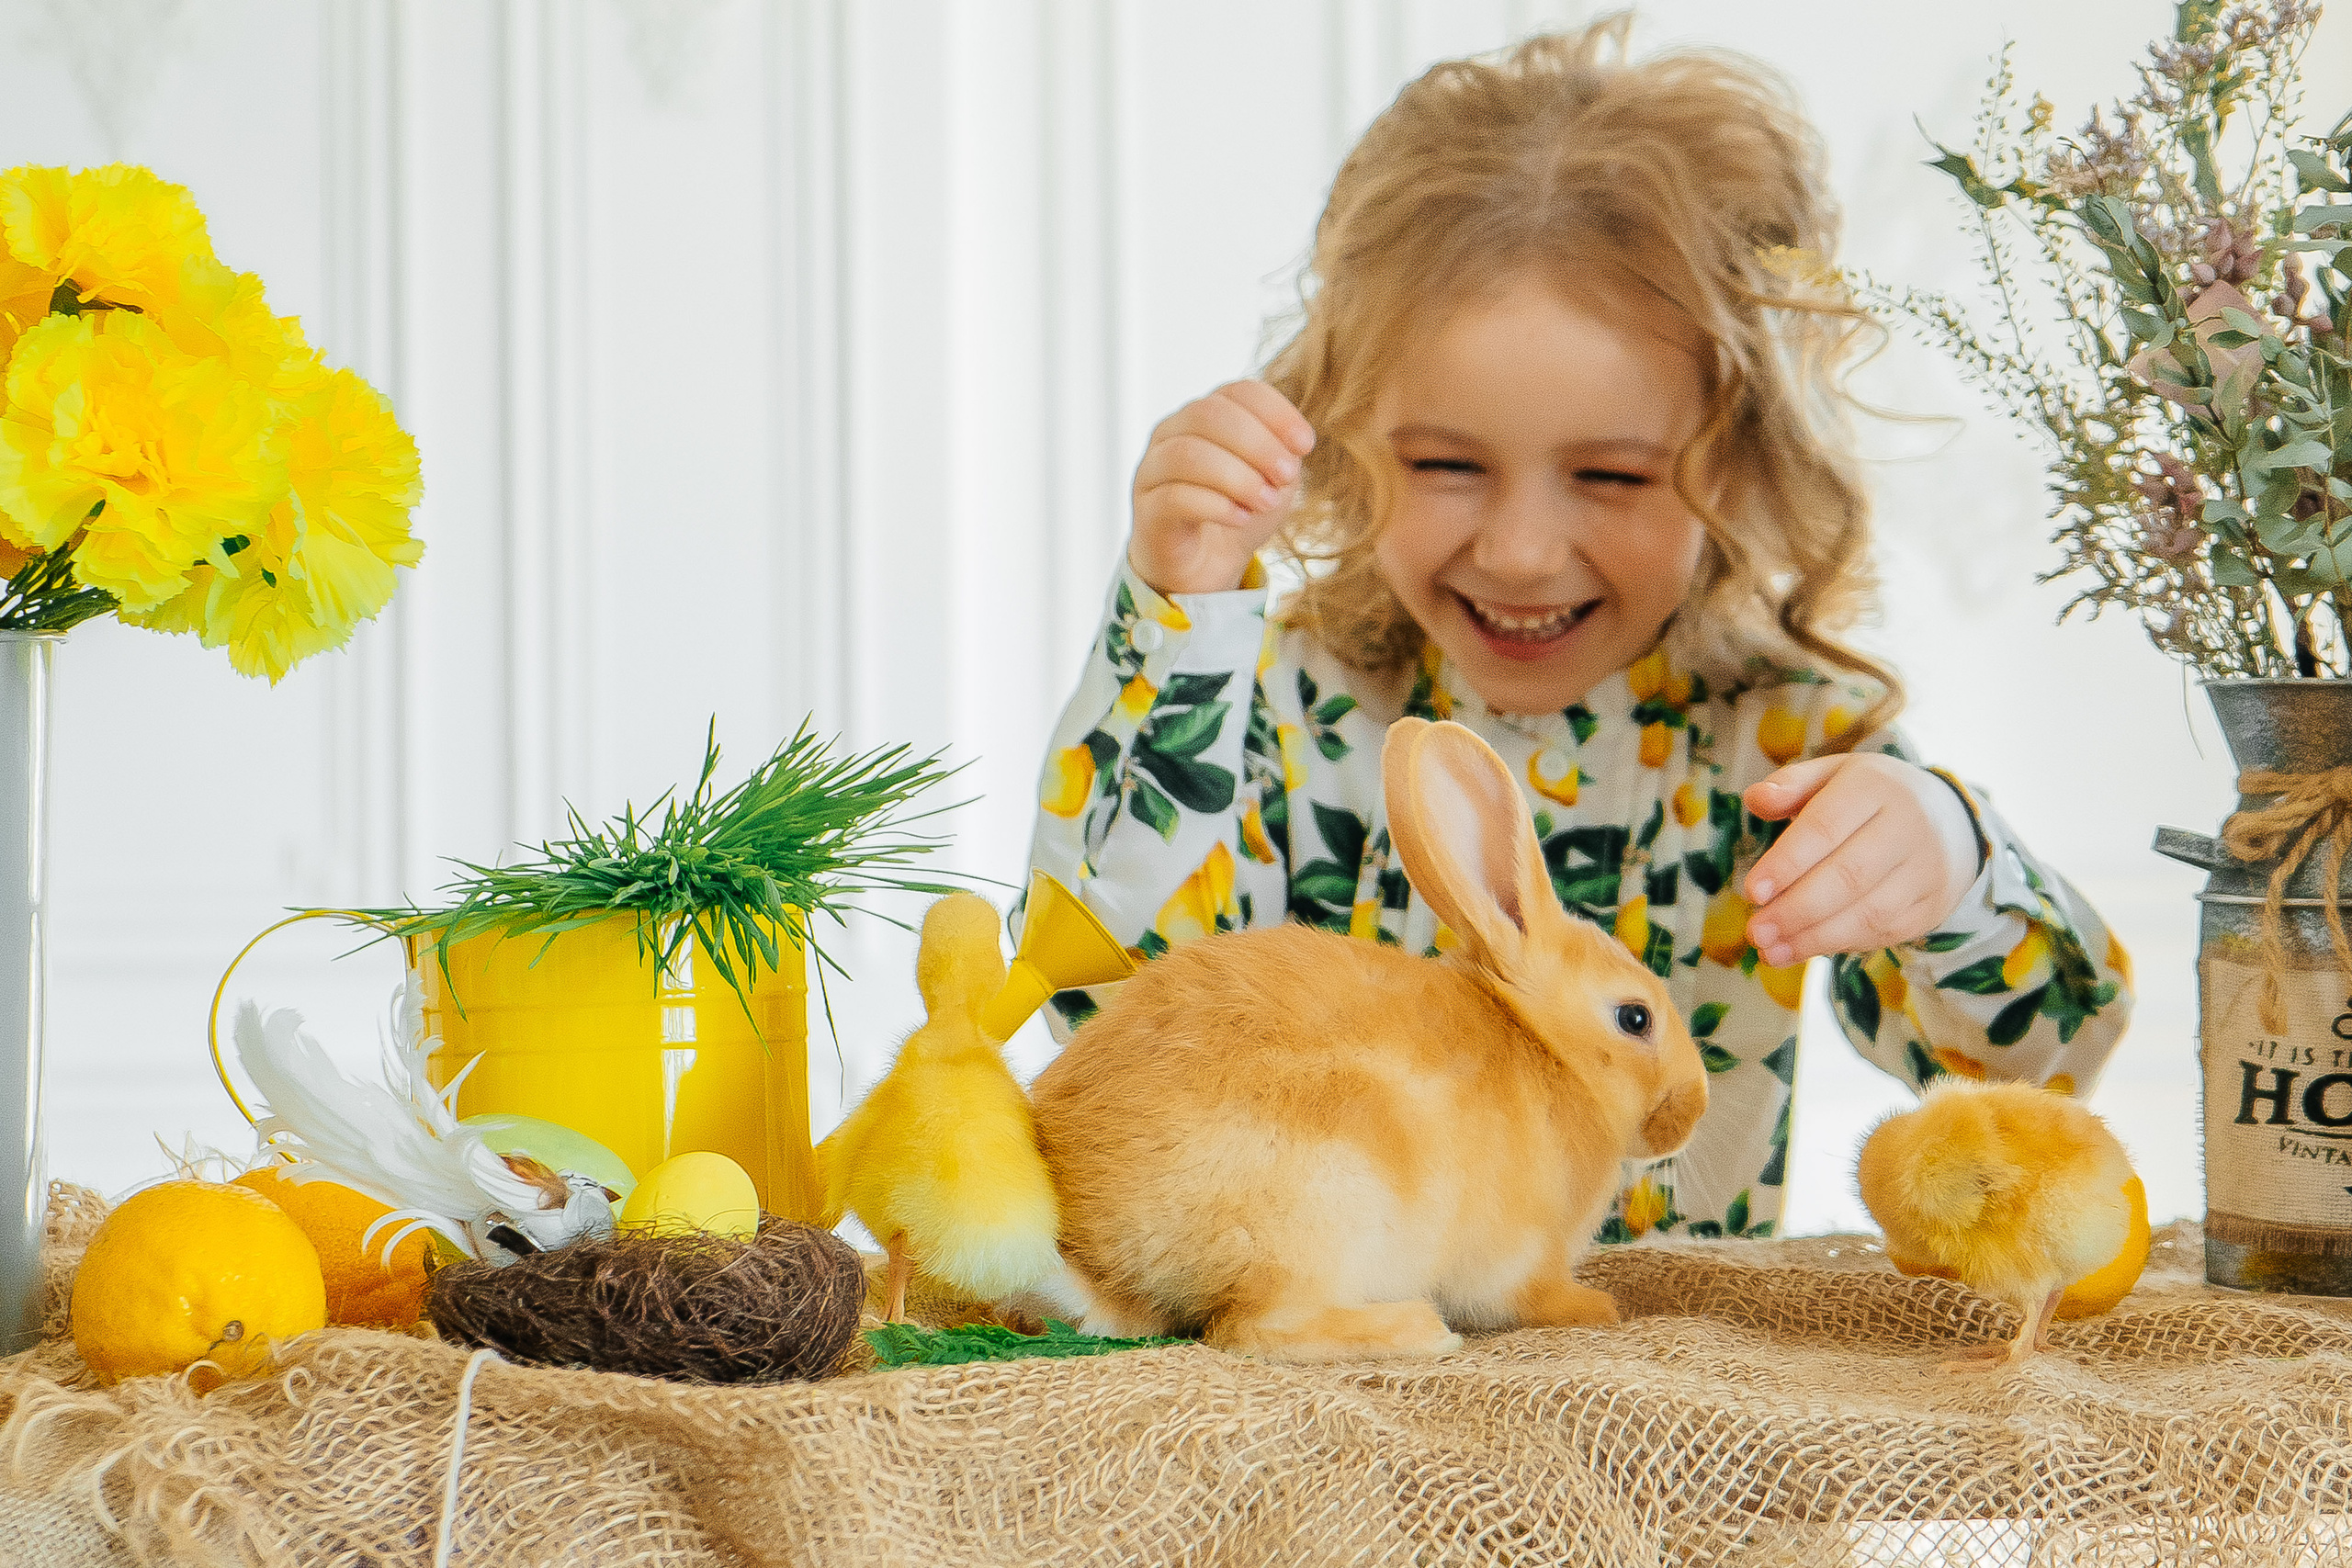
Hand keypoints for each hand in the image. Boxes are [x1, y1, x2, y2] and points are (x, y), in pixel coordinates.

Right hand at [1129, 380, 1315, 595]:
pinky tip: (1241, 518)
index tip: (1305, 444)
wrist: (1206, 564)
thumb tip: (1289, 446)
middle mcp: (1173, 432)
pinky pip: (1174, 497)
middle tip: (1286, 475)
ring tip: (1265, 501)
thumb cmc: (1238, 511)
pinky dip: (1216, 505)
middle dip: (1257, 443)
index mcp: (1206, 415)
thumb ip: (1283, 456)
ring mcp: (1153, 469)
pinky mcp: (1147, 509)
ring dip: (1237, 477)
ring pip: (1187, 453)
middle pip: (1209, 414)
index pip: (1239, 392)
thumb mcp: (1273, 480)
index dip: (1276, 412)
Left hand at [1740, 754, 1981, 966]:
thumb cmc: (1871, 799)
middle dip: (1796, 910)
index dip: (1787, 863)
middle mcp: (1911, 826)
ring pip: (1870, 913)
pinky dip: (1842, 944)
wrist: (1952, 821)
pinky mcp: (1933, 905)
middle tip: (1756, 932)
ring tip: (1772, 951)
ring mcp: (1928, 869)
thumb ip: (1790, 785)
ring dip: (1815, 938)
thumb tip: (1754, 799)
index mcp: (1876, 787)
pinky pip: (1886, 933)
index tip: (1751, 892)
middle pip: (1849, 876)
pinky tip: (1805, 949)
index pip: (1826, 826)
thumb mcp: (1833, 775)